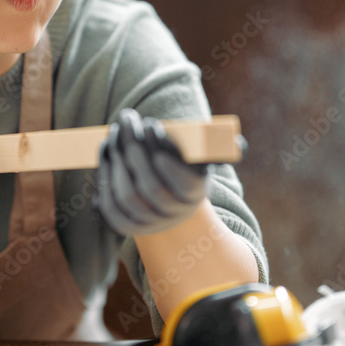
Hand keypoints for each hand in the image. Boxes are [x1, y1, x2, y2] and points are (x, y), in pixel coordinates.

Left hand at [97, 108, 207, 234]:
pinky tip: (105, 152)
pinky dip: (104, 177)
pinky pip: (110, 206)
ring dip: (116, 162)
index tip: (152, 124)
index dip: (167, 156)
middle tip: (126, 119)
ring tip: (113, 133)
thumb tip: (239, 146)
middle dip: (135, 149)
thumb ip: (214, 147)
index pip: (184, 182)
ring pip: (128, 197)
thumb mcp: (199, 154)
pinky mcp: (127, 226)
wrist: (168, 201)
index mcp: (196, 193)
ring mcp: (150, 223)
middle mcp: (174, 213)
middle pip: (152, 187)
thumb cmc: (184, 165)